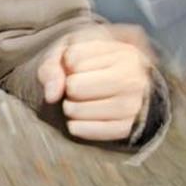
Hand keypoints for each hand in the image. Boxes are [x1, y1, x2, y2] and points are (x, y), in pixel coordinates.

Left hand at [36, 25, 154, 141]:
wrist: (117, 85)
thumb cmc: (90, 66)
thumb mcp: (70, 54)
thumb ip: (52, 67)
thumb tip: (51, 96)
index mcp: (123, 54)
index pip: (73, 60)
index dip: (67, 65)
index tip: (77, 68)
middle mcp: (133, 79)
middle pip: (75, 87)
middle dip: (67, 88)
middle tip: (76, 89)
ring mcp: (133, 106)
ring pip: (80, 110)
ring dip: (70, 108)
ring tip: (79, 103)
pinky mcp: (127, 128)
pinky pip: (90, 132)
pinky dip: (77, 127)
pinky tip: (77, 121)